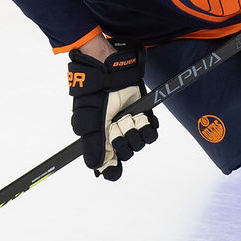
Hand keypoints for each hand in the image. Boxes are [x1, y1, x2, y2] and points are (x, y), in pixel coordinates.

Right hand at [68, 41, 157, 180]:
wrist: (110, 73)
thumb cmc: (95, 96)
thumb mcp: (88, 122)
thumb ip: (92, 146)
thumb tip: (96, 167)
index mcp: (101, 141)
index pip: (110, 165)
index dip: (113, 166)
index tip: (114, 161)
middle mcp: (116, 136)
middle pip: (127, 153)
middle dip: (122, 139)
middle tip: (115, 124)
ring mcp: (131, 127)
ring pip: (140, 143)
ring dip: (135, 129)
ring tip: (127, 116)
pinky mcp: (144, 117)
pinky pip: (152, 132)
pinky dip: (148, 126)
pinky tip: (140, 116)